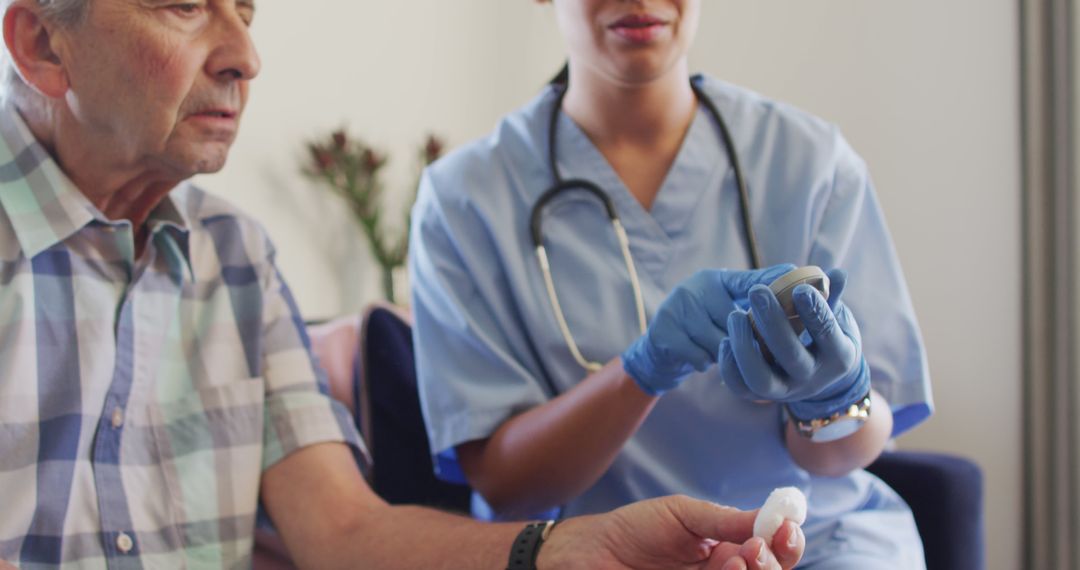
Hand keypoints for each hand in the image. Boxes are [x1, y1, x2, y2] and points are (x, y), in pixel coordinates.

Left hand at [537, 495, 804, 569]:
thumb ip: (725, 520)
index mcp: (730, 548)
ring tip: (734, 561)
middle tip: (756, 547)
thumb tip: (772, 516)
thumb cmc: (634, 529)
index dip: (787, 542)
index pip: (774, 550)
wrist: (591, 553)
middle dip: (773, 563)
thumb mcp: (682, 514)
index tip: (785, 527)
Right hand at [622, 264, 795, 395]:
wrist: (662, 347)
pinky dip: (705, 363)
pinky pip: (698, 356)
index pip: (750, 284)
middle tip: (764, 352)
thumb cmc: (707, 326)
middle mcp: (695, 287)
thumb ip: (762, 302)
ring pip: (718, 341)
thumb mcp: (729, 307)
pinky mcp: (663, 332)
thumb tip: (813, 287)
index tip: (799, 303)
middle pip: (737, 321)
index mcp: (716, 279)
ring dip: (727, 354)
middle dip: (750, 339)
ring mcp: (676, 308)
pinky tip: (705, 361)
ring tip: (730, 355)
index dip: (774, 295)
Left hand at [718, 269, 870, 417]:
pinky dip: (729, 365)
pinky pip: (740, 387)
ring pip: (761, 379)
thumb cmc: (825, 333)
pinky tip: (726, 339)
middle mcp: (812, 380)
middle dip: (773, 322)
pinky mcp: (761, 396)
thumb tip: (837, 273)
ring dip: (745, 347)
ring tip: (735, 315)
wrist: (817, 371)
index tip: (800, 288)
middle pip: (791, 356)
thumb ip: (831, 296)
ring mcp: (786, 391)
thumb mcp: (834, 316)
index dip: (815, 311)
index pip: (827, 334)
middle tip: (758, 291)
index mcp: (838, 357)